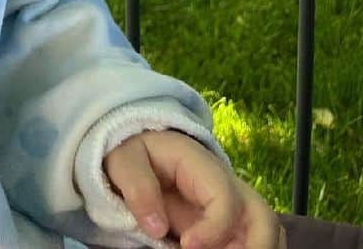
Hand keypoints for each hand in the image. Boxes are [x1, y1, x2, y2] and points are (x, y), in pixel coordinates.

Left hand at [103, 130, 285, 248]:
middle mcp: (228, 186)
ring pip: (268, 234)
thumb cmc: (135, 155)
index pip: (226, 198)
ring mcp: (233, 208)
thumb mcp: (124, 161)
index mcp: (202, 165)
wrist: (141, 154)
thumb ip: (138, 187)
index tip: (188, 246)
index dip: (215, 228)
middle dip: (257, 247)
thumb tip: (157, 227)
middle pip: (264, 217)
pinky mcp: (229, 227)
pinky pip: (252, 243)